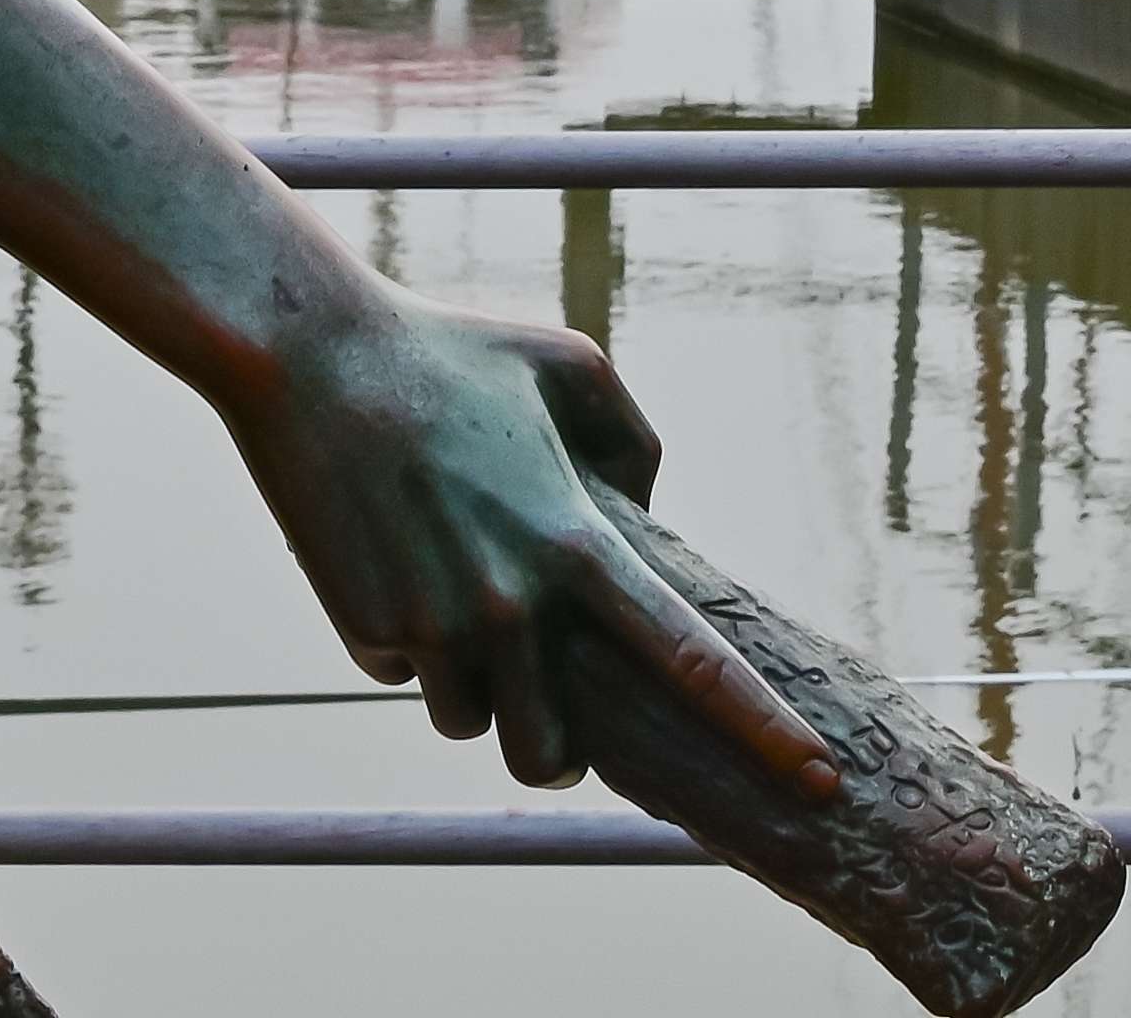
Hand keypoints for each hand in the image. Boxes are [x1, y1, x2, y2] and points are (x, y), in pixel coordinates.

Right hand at [234, 282, 837, 803]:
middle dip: (559, 758)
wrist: (311, 359)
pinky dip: (411, 647)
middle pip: (553, 757)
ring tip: (460, 612)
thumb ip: (630, 440)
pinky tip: (396, 568)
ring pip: (474, 727)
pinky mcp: (368, 630)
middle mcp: (512, 605)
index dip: (763, 730)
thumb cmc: (450, 351)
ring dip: (479, 696)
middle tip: (555, 725)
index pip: (692, 664)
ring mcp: (436, 628)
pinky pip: (408, 677)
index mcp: (579, 545)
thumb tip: (641, 507)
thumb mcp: (568, 364)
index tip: (818, 779)